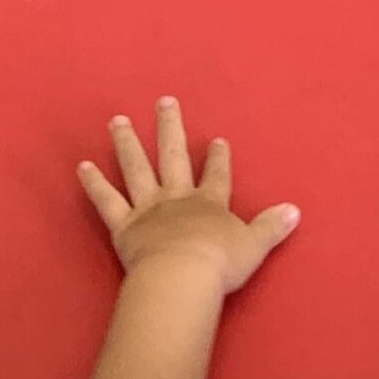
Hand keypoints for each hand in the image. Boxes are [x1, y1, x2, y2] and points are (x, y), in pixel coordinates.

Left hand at [78, 96, 299, 295]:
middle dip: (170, 127)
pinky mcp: (123, 226)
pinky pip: (107, 201)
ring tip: (116, 120)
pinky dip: (94, 184)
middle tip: (163, 100)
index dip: (217, 157)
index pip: (217, 174)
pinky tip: (83, 166)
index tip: (216, 139)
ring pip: (136, 169)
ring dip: (126, 143)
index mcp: (210, 202)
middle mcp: (178, 197)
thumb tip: (295, 211)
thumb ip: (272, 226)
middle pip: (173, 156)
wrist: (181, 278)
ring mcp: (148, 209)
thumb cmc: (219, 264)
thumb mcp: (254, 245)